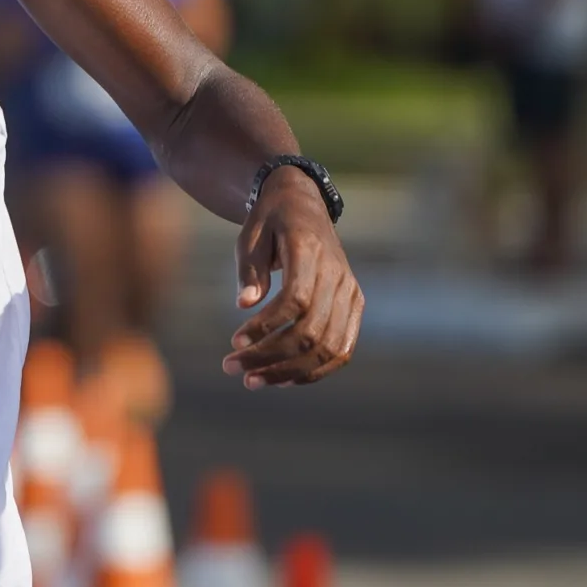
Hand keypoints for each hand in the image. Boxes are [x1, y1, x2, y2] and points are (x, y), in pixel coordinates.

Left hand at [228, 172, 362, 387]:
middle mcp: (338, 274)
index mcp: (310, 251)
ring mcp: (351, 292)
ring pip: (328, 347)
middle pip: (311, 330)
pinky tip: (281, 379)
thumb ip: (250, 270)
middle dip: (269, 356)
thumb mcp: (250, 236)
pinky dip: (314, 370)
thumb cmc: (270, 222)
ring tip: (252, 380)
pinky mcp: (354, 307)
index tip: (234, 341)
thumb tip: (245, 305)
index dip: (266, 327)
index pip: (296, 300)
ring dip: (289, 371)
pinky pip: (341, 349)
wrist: (303, 205)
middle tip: (231, 367)